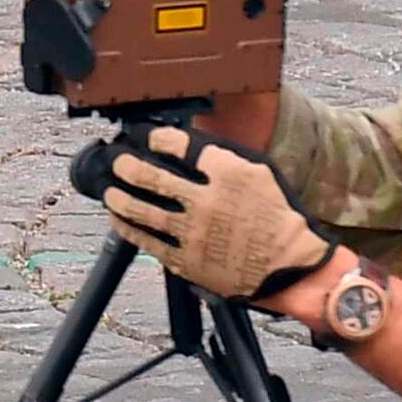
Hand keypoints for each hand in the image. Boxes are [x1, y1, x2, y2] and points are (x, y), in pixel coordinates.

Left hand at [101, 123, 327, 300]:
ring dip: (119, 196)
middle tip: (119, 160)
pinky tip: (119, 218)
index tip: (147, 137)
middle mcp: (206, 201)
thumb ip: (223, 156)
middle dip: (127, 164)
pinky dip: (128, 227)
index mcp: (227, 174)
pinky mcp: (186, 260)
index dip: (156, 138)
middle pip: (151, 176)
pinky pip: (147, 241)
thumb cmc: (277, 216)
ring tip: (111, 188)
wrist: (290, 265)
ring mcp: (193, 233)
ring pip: (141, 209)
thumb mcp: (259, 172)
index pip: (179, 145)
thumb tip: (186, 144)